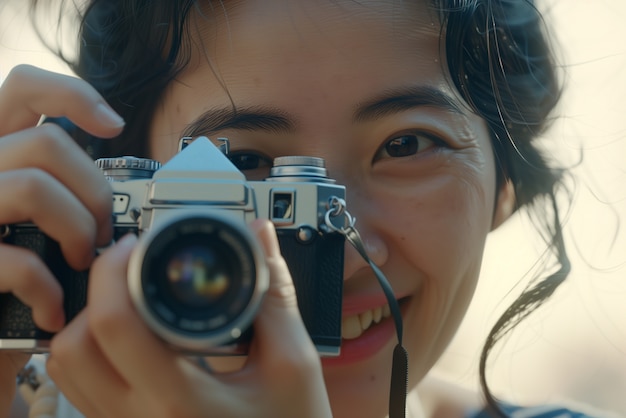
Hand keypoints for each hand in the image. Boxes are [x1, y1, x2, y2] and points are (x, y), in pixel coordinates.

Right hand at [0, 65, 122, 415]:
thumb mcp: (32, 223)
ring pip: (34, 187)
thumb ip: (58, 189)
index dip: (72, 94)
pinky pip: (17, 259)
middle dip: (95, 191)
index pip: (22, 88)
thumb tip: (112, 191)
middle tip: (102, 234)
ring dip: (76, 230)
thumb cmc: (8, 280)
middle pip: (47, 143)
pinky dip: (48, 289)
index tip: (114, 125)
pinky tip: (53, 310)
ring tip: (80, 264)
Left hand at [47, 220, 332, 417]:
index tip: (139, 246)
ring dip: (90, 321)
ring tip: (133, 298)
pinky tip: (132, 334)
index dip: (116, 271)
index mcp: (180, 400)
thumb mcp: (294, 363)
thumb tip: (259, 237)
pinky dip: (92, 351)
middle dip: (98, 292)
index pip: (114, 325)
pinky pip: (80, 388)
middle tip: (135, 268)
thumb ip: (274, 295)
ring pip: (67, 369)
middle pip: (74, 345)